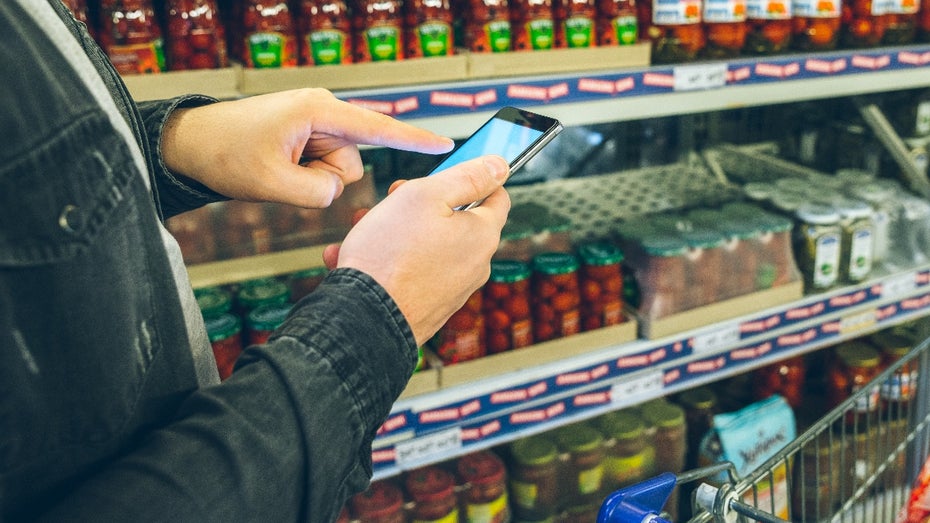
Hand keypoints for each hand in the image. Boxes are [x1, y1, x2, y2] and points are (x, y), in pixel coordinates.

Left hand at [160, 88, 453, 207]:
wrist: (191, 144)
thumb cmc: (224, 153)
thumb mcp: (270, 182)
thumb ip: (317, 193)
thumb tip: (337, 190)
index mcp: (319, 111)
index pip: (378, 128)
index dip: (414, 140)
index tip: (446, 146)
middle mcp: (323, 113)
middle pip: (351, 161)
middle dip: (323, 178)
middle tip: (282, 173)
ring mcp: (316, 125)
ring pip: (337, 169)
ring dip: (311, 179)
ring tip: (275, 169)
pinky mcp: (308, 137)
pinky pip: (323, 168)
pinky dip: (304, 176)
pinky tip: (278, 168)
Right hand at [325, 156, 510, 345]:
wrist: (364, 319)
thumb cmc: (389, 258)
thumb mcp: (425, 196)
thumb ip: (466, 177)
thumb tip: (499, 166)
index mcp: (482, 234)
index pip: (498, 196)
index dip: (474, 178)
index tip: (448, 174)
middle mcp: (475, 265)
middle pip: (458, 220)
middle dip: (425, 204)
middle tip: (395, 199)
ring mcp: (454, 289)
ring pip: (430, 246)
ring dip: (401, 232)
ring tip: (367, 229)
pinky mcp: (431, 307)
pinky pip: (415, 273)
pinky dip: (392, 261)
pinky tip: (361, 260)